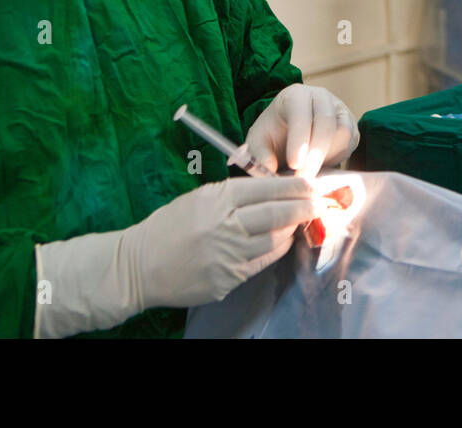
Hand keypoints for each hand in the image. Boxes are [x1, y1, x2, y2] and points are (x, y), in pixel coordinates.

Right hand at [35, 176, 315, 337]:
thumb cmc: (168, 226)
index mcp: (217, 198)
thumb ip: (233, 194)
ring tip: (302, 220)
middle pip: (278, 213)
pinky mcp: (228, 278)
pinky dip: (276, 249)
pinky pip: (263, 261)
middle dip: (306, 206)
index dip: (295, 185)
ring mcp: (228, 254)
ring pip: (275, 239)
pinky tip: (282, 241)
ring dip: (293, 228)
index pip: (267, 187)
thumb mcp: (198, 198)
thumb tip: (273, 189)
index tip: (313, 183)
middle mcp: (226, 224)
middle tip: (323, 201)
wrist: (138, 265)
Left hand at [246, 84, 358, 179]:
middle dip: (315, 154)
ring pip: (342, 133)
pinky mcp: (351, 125)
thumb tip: (270, 172)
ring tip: (309, 172)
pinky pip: (350, 143)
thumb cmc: (274, 133)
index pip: (301, 114)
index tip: (294, 164)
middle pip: (326, 123)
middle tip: (304, 178)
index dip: (299, 140)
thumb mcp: (259, 142)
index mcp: (296, 95)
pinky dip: (337, 158)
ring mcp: (339, 109)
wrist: (290, 129)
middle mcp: (321, 97)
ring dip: (327, 157)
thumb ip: (261, 156)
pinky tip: (320, 166)